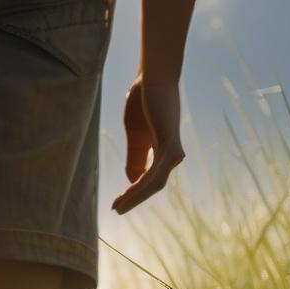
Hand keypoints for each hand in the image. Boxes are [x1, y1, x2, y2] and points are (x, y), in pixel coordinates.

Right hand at [112, 75, 184, 214]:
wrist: (153, 77)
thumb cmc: (144, 100)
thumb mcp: (135, 135)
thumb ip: (135, 158)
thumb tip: (133, 181)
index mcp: (165, 150)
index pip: (151, 179)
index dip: (134, 192)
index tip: (118, 202)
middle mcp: (172, 154)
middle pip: (154, 186)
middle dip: (134, 200)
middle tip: (117, 210)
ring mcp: (173, 151)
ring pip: (153, 184)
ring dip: (134, 198)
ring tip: (117, 207)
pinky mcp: (169, 146)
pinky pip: (152, 174)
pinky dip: (138, 187)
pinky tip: (126, 194)